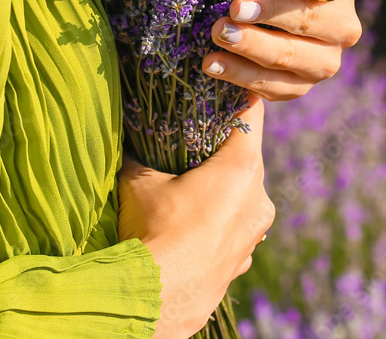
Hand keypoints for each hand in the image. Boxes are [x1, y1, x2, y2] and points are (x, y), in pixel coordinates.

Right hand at [118, 97, 273, 337]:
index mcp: (242, 167)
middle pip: (249, 154)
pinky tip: (194, 225)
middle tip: (196, 137)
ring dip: (224, 187)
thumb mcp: (138, 184)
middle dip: (224, 145)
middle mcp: (259, 196)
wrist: (157, 298)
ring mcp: (256, 231)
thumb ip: (137, 154)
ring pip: (246, 193)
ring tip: (192, 187)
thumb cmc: (154, 232)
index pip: (251, 111)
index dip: (237, 96)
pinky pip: (239, 226)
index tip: (225, 86)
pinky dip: (221, 220)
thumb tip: (126, 135)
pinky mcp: (245, 258)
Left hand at [202, 0, 363, 100]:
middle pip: (311, 22)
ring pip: (291, 59)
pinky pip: (271, 87)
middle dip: (271, 15)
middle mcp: (343, 26)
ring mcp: (323, 63)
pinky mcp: (298, 89)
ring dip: (251, 48)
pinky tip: (210, 64)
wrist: (255, 23)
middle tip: (231, 7)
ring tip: (215, 35)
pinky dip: (239, 76)